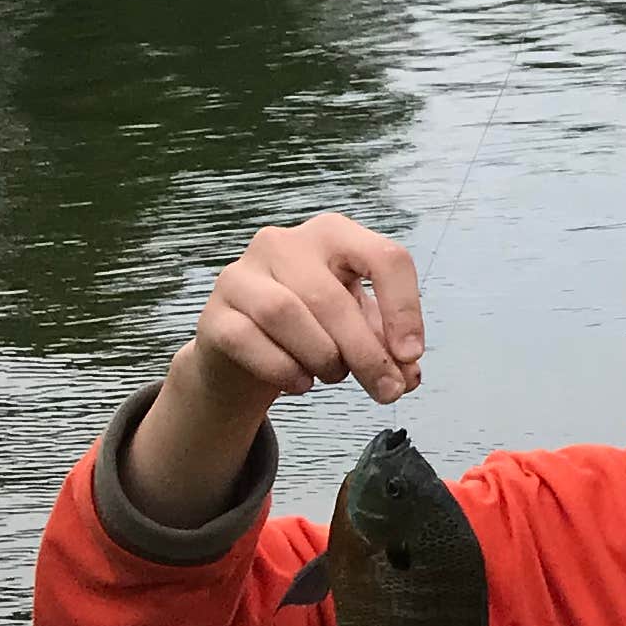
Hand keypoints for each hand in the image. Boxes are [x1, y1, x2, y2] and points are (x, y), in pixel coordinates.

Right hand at [125, 216, 425, 525]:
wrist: (245, 349)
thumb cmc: (313, 327)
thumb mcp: (359, 329)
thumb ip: (388, 348)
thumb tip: (408, 376)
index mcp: (334, 235)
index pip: (384, 258)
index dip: (405, 309)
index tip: (411, 355)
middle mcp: (283, 243)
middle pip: (332, 297)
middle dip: (366, 353)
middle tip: (386, 390)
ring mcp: (241, 275)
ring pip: (286, 313)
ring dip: (321, 356)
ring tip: (333, 376)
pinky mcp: (214, 313)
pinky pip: (248, 340)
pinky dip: (283, 369)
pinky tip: (301, 383)